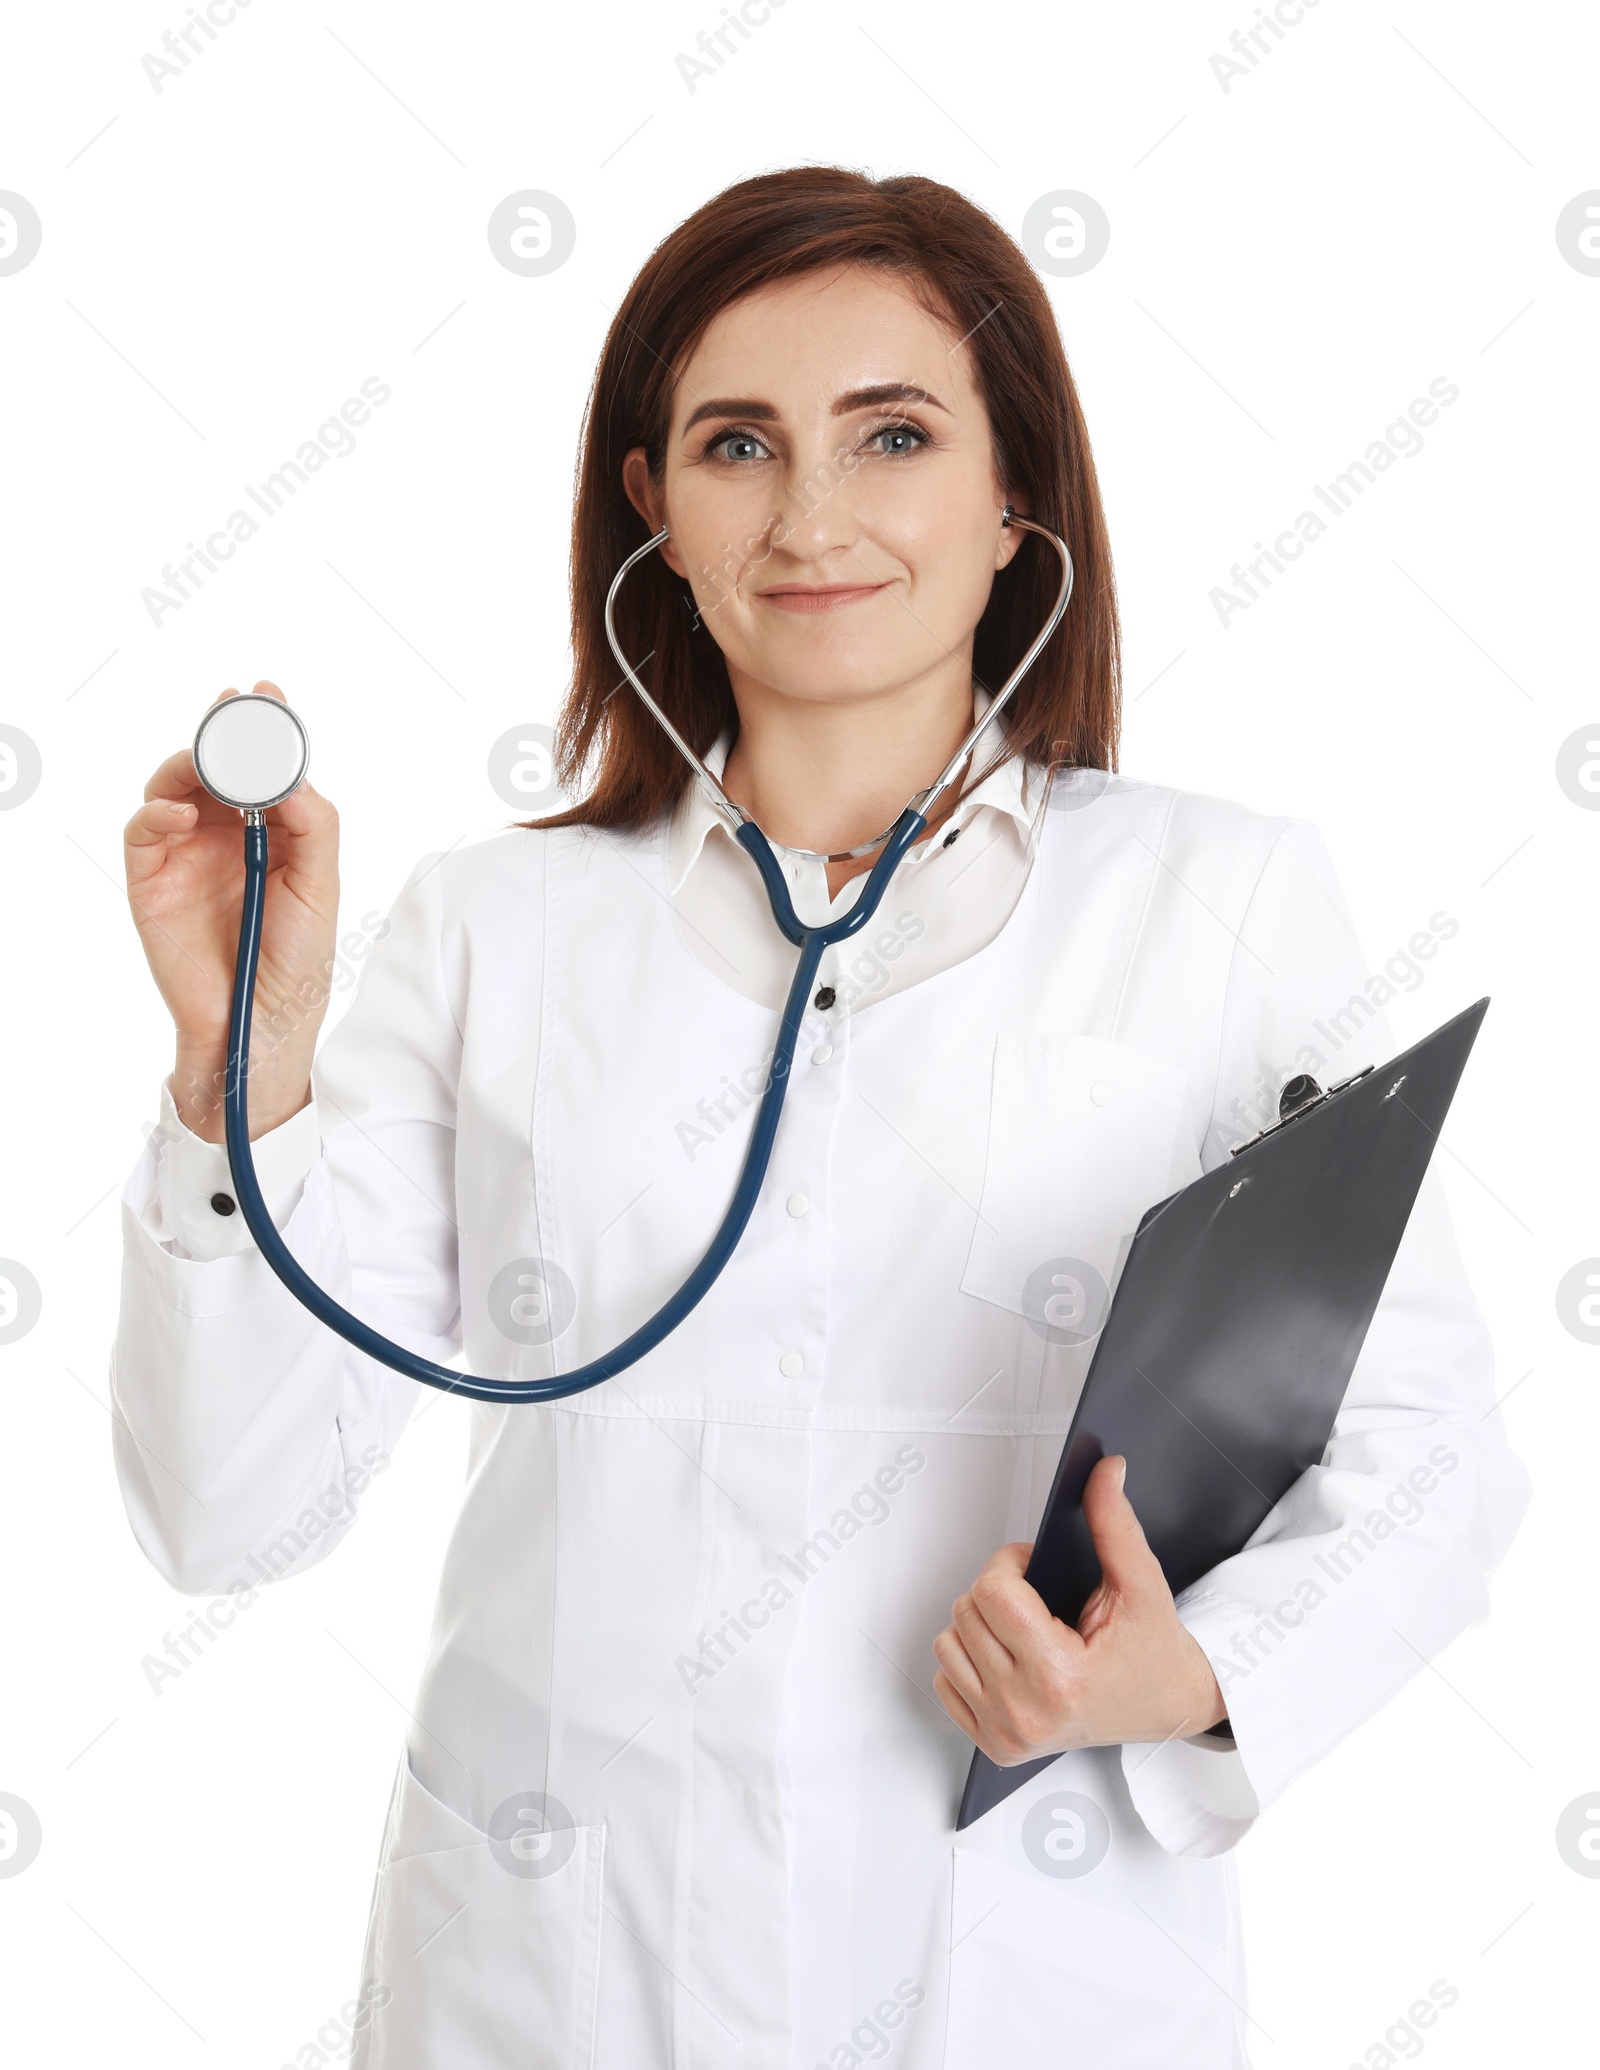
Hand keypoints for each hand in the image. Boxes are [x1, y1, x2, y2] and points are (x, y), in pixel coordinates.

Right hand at [123, 682, 339, 1141]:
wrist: (259, 1019)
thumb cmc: (297, 958)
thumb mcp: (321, 887)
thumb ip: (314, 827)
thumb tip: (292, 776)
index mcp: (274, 829)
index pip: (265, 768)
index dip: (266, 730)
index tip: (268, 694)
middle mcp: (227, 833)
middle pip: (216, 766)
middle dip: (224, 733)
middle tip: (232, 709)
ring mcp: (187, 851)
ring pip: (175, 785)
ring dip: (189, 764)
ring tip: (208, 763)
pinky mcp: (152, 878)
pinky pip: (144, 829)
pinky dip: (157, 810)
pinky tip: (181, 812)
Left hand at [932, 1455, 1226, 1762]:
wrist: (1169, 1707)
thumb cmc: (1156, 1655)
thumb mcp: (1143, 1586)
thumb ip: (1116, 1525)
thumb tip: (1103, 1471)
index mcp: (1060, 1676)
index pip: (992, 1592)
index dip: (1009, 1563)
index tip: (1032, 1565)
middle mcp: (1026, 1711)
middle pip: (966, 1613)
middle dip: (997, 1590)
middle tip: (1035, 1596)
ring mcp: (1007, 1733)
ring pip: (947, 1644)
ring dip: (979, 1625)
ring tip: (1023, 1627)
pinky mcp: (996, 1746)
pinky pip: (946, 1682)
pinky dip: (970, 1661)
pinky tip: (1010, 1658)